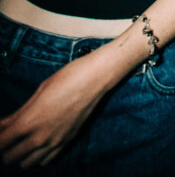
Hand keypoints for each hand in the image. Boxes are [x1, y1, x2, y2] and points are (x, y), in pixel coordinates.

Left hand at [0, 51, 106, 169]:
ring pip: (26, 164)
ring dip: (20, 155)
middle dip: (4, 148)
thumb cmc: (67, 78)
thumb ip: (19, 113)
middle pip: (9, 158)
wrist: (96, 78)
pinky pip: (45, 161)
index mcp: (29, 122)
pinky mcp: (67, 143)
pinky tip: (39, 142)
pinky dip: (38, 156)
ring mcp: (55, 143)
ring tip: (21, 141)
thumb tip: (2, 124)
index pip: (0, 143)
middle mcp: (40, 138)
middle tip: (6, 135)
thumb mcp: (38, 92)